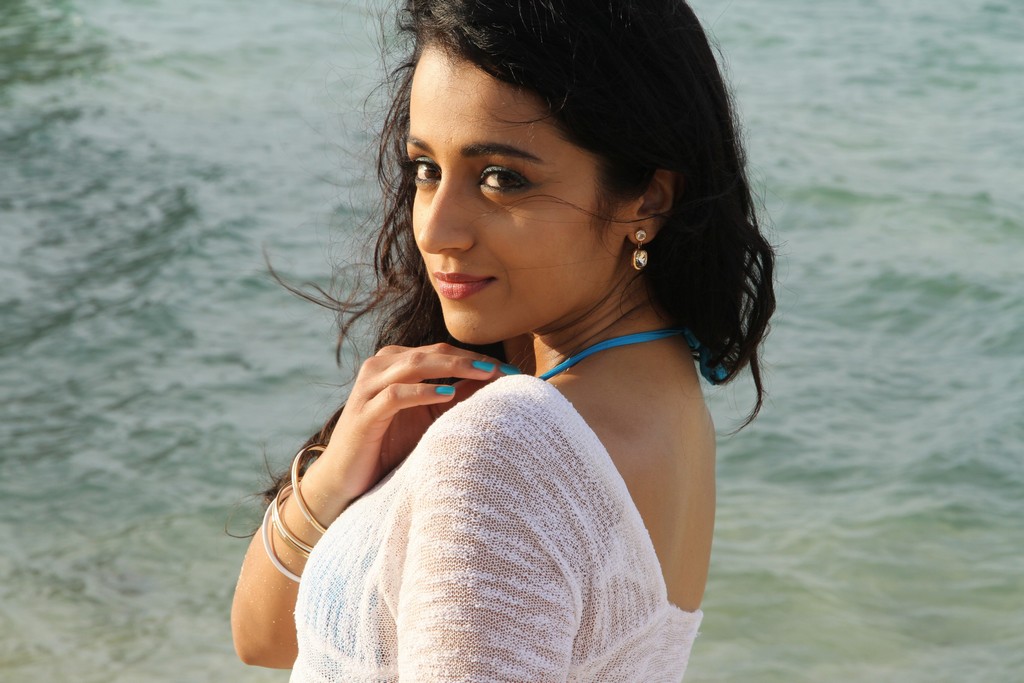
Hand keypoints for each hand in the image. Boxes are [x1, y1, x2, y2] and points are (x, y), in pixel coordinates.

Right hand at [311, 343, 511, 514]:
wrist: (345, 479)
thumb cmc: (390, 445)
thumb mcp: (429, 417)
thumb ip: (457, 395)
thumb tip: (496, 380)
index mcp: (396, 362)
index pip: (442, 351)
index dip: (477, 358)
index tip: (512, 371)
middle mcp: (380, 366)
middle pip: (432, 353)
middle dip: (471, 360)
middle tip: (503, 370)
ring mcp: (369, 387)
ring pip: (414, 364)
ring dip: (452, 368)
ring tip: (485, 374)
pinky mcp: (364, 412)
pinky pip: (396, 394)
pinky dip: (423, 391)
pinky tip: (447, 395)